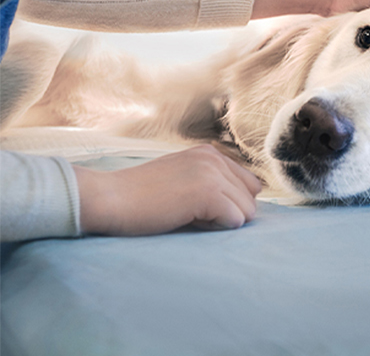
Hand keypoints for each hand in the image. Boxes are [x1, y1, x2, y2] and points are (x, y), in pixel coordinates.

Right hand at [74, 145, 263, 235]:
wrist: (106, 198)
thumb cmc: (137, 197)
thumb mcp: (179, 178)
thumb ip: (210, 181)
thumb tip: (246, 202)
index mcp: (209, 153)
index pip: (249, 184)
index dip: (227, 203)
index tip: (194, 204)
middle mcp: (214, 158)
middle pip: (251, 198)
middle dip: (228, 212)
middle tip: (189, 212)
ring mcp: (212, 173)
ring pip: (247, 212)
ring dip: (220, 222)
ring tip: (185, 214)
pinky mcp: (209, 193)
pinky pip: (236, 221)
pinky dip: (215, 228)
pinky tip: (186, 219)